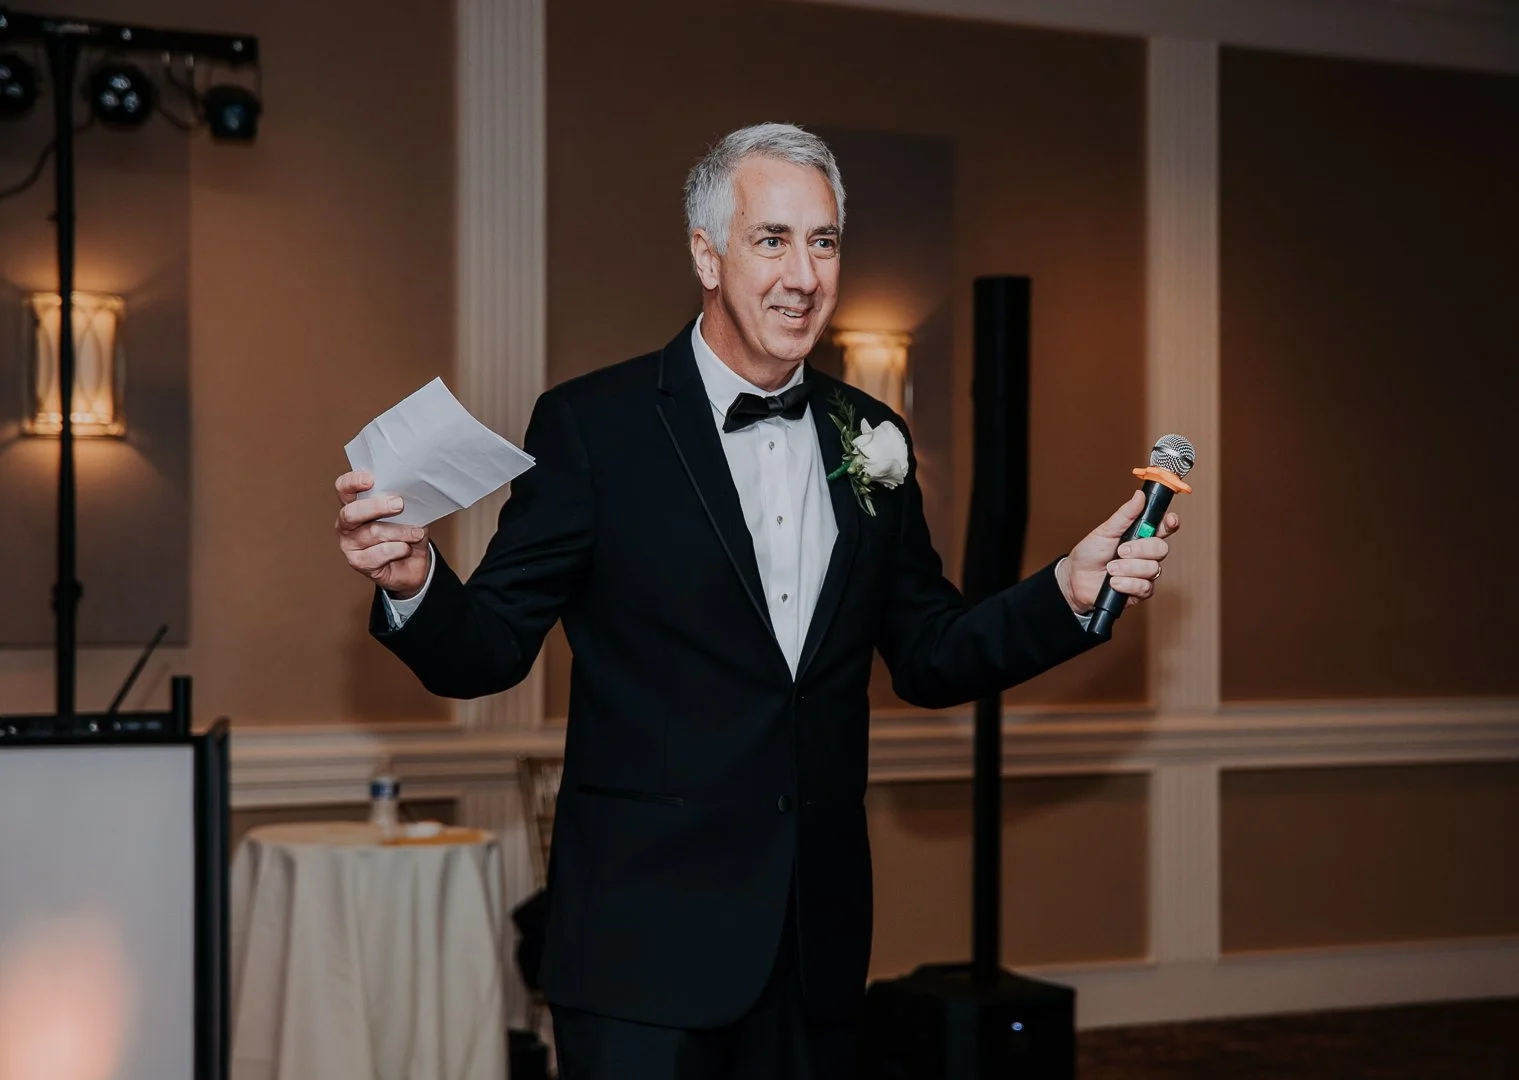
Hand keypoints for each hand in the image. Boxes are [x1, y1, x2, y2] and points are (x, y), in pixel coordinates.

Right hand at [334, 471, 430, 597]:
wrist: (412, 564)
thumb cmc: (406, 534)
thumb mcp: (407, 513)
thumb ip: (401, 502)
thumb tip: (408, 493)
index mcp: (354, 504)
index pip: (343, 488)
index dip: (352, 482)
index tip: (370, 480)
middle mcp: (346, 524)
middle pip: (351, 512)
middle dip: (377, 507)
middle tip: (399, 504)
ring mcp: (349, 544)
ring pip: (373, 532)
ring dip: (400, 531)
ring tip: (415, 533)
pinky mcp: (358, 562)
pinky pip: (380, 552)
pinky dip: (398, 549)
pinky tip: (406, 548)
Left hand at [1057, 490, 1180, 613]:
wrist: (1075, 579)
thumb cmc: (1090, 553)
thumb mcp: (1105, 531)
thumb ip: (1125, 515)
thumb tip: (1139, 496)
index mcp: (1141, 535)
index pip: (1164, 527)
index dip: (1170, 523)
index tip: (1170, 520)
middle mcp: (1146, 554)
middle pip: (1161, 548)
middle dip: (1140, 549)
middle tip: (1121, 550)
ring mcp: (1145, 573)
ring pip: (1152, 569)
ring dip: (1128, 568)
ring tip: (1110, 568)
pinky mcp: (1140, 591)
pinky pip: (1145, 587)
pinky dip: (1128, 584)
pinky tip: (1114, 582)